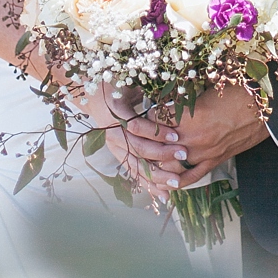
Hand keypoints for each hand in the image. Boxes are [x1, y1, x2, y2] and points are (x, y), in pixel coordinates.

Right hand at [71, 85, 185, 187]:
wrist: (95, 97)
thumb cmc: (117, 85)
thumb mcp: (131, 81)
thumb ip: (147, 88)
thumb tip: (172, 84)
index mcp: (116, 114)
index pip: (137, 127)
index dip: (156, 132)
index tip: (176, 135)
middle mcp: (113, 134)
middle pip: (137, 148)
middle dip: (161, 154)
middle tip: (183, 155)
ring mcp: (115, 148)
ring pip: (136, 166)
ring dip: (157, 176)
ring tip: (176, 183)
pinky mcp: (119, 156)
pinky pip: (134, 173)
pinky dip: (149, 185)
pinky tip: (164, 195)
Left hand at [140, 83, 268, 195]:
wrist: (267, 108)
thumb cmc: (238, 91)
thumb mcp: (208, 86)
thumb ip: (185, 93)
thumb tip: (166, 90)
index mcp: (190, 117)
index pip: (156, 118)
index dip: (144, 114)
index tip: (137, 109)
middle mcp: (193, 138)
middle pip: (158, 143)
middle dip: (143, 138)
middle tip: (131, 134)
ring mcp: (203, 153)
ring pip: (170, 163)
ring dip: (155, 160)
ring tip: (142, 155)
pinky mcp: (214, 161)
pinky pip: (191, 177)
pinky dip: (176, 181)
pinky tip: (165, 180)